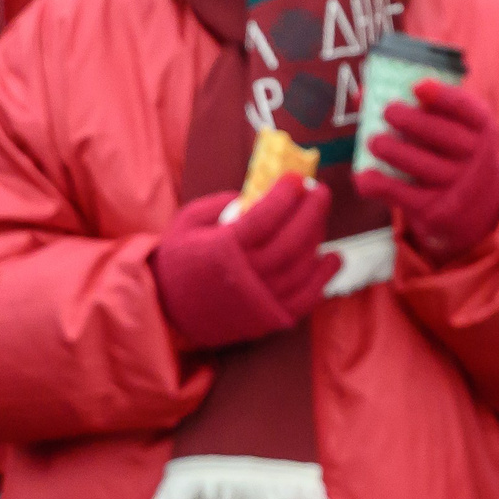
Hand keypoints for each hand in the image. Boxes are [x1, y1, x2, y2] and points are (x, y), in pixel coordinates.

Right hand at [150, 175, 337, 349]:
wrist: (166, 309)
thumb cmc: (178, 260)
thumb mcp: (187, 221)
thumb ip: (219, 203)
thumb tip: (256, 193)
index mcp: (223, 248)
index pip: (264, 216)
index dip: (285, 195)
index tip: (296, 179)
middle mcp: (245, 275)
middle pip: (290, 240)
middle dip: (311, 212)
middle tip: (320, 192)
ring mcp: (260, 300)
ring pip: (301, 267)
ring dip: (318, 239)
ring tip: (321, 218)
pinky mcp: (268, 319)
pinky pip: (305, 300)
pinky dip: (323, 279)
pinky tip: (333, 258)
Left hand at [360, 80, 498, 263]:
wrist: (477, 207)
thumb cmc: (452, 153)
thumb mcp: (453, 129)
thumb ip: (418, 108)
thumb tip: (362, 94)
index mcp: (481, 128)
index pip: (466, 109)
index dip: (443, 96)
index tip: (418, 86)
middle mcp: (476, 157)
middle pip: (442, 135)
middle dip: (412, 121)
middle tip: (387, 111)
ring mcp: (457, 186)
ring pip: (423, 166)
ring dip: (394, 152)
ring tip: (374, 141)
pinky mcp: (436, 210)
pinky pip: (405, 196)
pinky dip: (381, 185)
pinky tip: (363, 176)